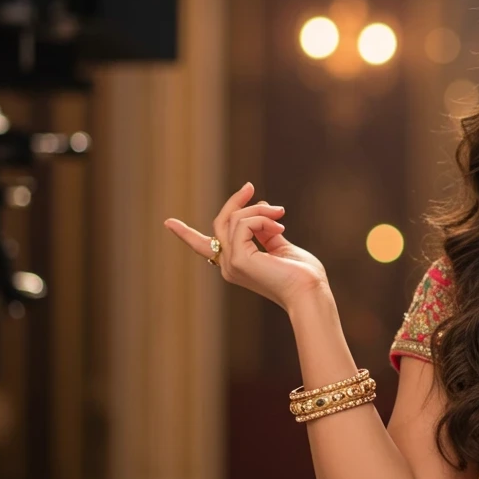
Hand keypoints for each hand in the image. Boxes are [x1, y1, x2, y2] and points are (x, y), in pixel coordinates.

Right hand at [163, 181, 328, 311]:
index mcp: (237, 265)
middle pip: (220, 224)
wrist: (310, 292)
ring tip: (280, 215)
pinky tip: (278, 227)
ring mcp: (231, 264)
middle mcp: (229, 266)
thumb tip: (261, 213)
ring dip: (260, 210)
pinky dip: (262, 218)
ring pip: (234, 219)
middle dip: (235, 202)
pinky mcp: (238, 260)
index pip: (205, 247)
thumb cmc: (302, 274)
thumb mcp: (281, 247)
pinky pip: (243, 223)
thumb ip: (266, 233)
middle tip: (250, 186)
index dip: (186, 234)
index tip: (168, 222)